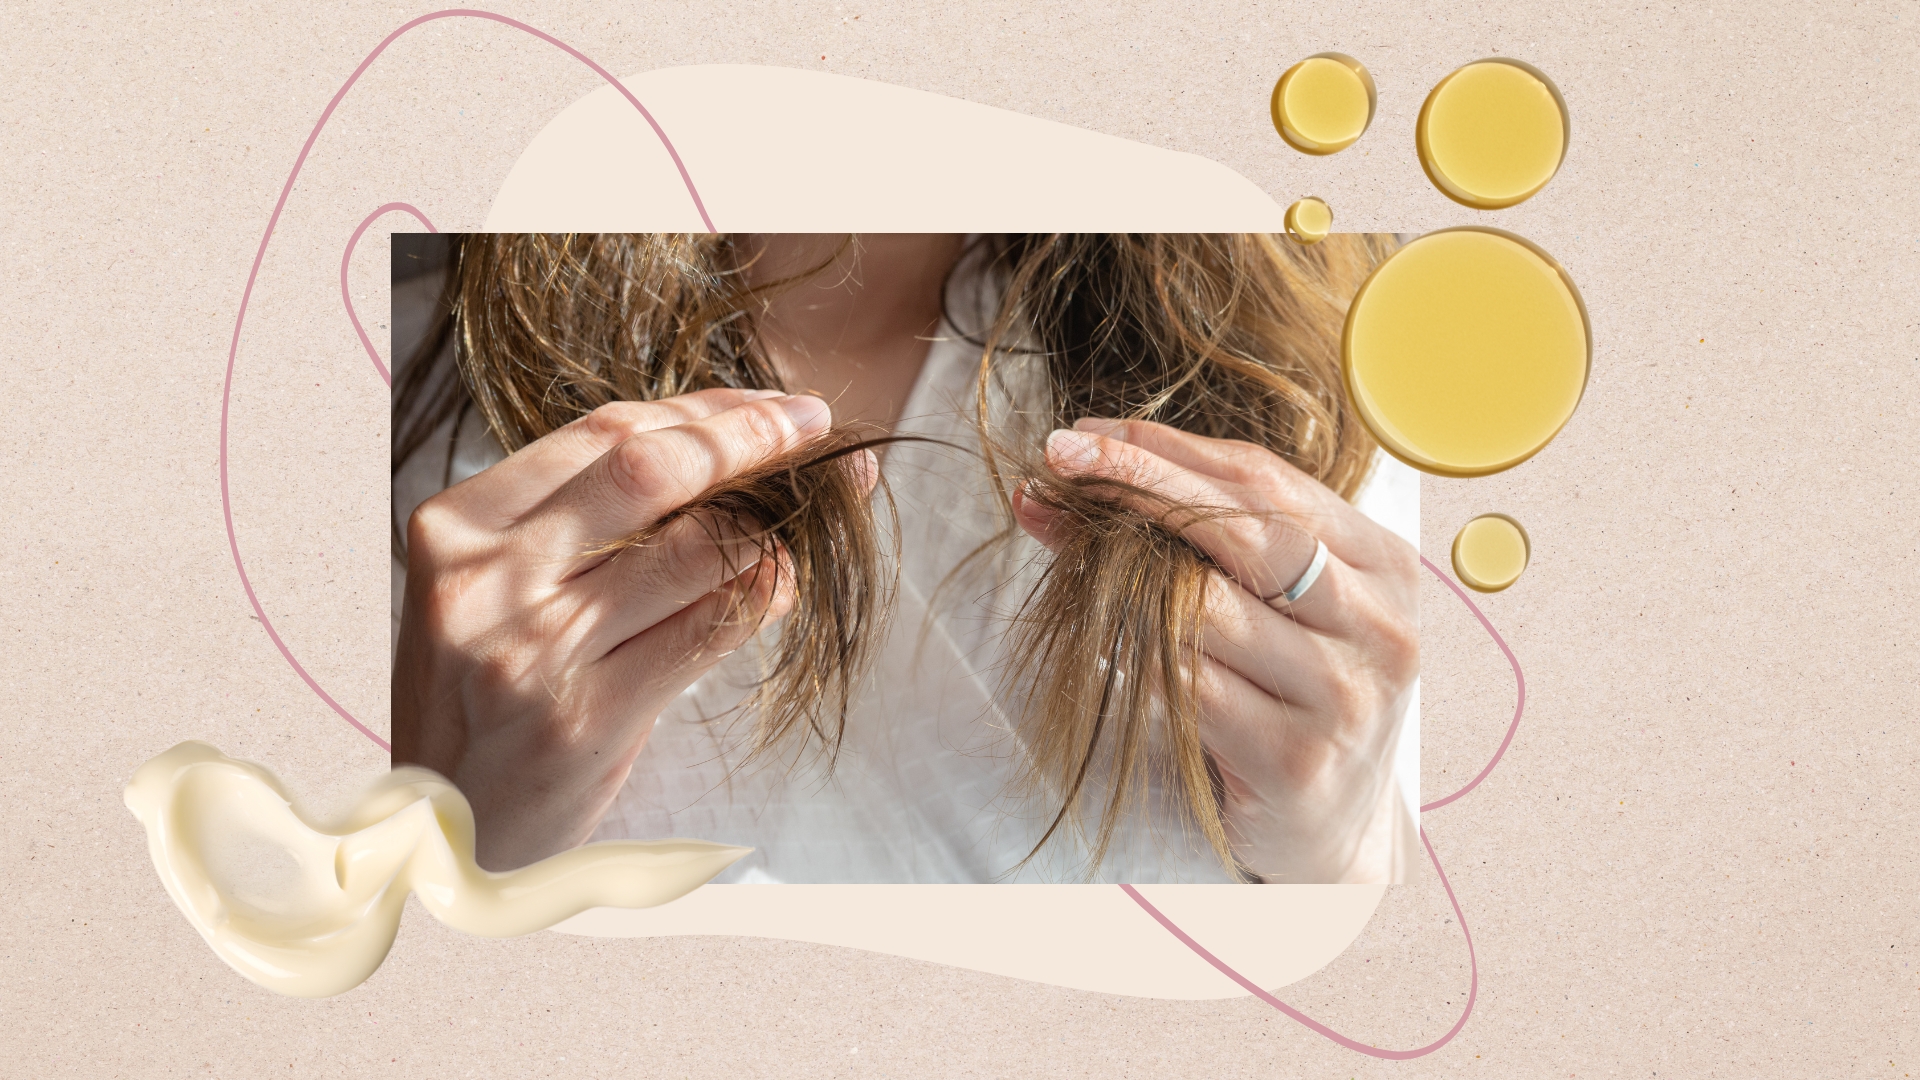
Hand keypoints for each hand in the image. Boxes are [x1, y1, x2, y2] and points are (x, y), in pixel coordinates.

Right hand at [392, 388, 865, 870]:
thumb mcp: (495, 590)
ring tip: (805, 522)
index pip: (603, 433)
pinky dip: (761, 596)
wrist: (445, 833)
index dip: (703, 409)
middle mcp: (490, 579)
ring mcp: (538, 649)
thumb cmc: (485, 699)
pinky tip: (781, 585)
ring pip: (695, 549)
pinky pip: (709, 630)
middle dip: (751, 437)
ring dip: (771, 526)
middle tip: (815, 427)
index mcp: (458, 527)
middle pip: (651, 470)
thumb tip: (728, 440)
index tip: (771, 406)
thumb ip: (585, 521)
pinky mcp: (590, 715)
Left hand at [1011, 417, 1419, 882]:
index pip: (1267, 481)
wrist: (1330, 832)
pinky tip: (1104, 645)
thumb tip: (1060, 482)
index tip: (1084, 434)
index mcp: (1386, 567)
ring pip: (1208, 609)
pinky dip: (1135, 659)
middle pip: (1246, 529)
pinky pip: (1188, 687)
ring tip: (1075, 559)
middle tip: (1062, 459)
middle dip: (1142, 482)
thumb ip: (1199, 538)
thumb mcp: (1273, 608)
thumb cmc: (1290, 697)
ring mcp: (1343, 697)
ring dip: (1127, 577)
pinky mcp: (1295, 761)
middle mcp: (1379, 628)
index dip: (1167, 448)